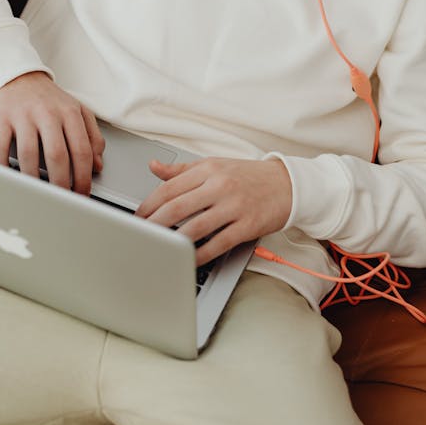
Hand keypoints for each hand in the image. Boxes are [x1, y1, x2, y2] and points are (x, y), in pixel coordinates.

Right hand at [0, 72, 104, 194]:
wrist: (18, 76)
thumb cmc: (48, 98)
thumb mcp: (76, 111)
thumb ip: (92, 136)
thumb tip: (98, 165)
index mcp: (70, 113)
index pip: (82, 150)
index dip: (83, 178)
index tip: (82, 194)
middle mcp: (48, 113)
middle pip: (57, 155)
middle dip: (61, 184)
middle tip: (62, 201)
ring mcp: (23, 116)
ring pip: (29, 154)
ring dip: (34, 180)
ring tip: (38, 195)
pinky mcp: (2, 119)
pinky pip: (0, 148)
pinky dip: (3, 168)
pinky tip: (9, 180)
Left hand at [136, 156, 292, 265]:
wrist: (288, 184)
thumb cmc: (248, 176)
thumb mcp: (215, 165)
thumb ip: (182, 170)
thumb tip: (154, 168)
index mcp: (209, 169)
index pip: (170, 187)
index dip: (149, 204)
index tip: (137, 217)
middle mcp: (219, 185)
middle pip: (177, 206)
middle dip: (154, 223)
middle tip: (140, 235)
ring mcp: (234, 206)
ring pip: (195, 226)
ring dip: (173, 240)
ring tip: (159, 248)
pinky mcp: (247, 226)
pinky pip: (218, 243)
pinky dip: (200, 253)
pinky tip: (188, 259)